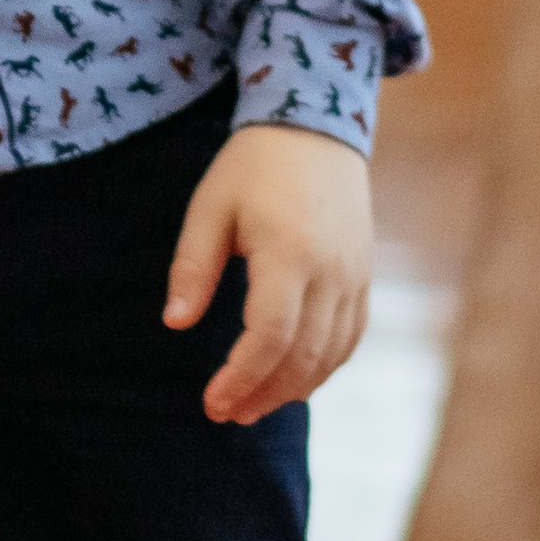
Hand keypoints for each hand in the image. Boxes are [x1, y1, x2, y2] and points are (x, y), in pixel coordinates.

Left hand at [164, 122, 372, 426]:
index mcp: (289, 252)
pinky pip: (350, 337)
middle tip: (226, 413)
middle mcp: (331, 271)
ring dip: (292, 389)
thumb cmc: (254, 166)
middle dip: (263, 394)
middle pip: (303, 357)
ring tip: (252, 406)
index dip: (241, 378)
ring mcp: (354, 275)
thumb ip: (193, 266)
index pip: (271, 337)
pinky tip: (293, 380)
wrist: (316, 127)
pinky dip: (323, 367)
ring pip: (331, 355)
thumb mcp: (211, 206)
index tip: (212, 402)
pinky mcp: (364, 276)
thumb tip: (175, 325)